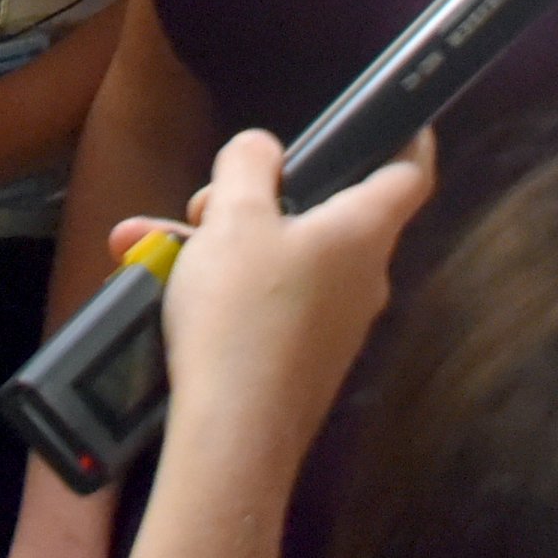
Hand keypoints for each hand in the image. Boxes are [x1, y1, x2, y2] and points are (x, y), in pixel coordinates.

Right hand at [150, 127, 433, 477]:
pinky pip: (266, 304)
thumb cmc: (243, 314)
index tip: (401, 118)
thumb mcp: (234, 217)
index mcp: (362, 232)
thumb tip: (263, 151)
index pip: (409, 173)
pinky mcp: (303, 362)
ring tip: (148, 247)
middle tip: (201, 204)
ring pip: (280, 261)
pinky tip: (160, 291)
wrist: (234, 439)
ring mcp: (335, 326)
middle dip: (252, 200)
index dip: (408, 137)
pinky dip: (221, 290)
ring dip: (218, 247)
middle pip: (321, 214)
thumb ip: (248, 165)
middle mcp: (362, 278)